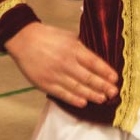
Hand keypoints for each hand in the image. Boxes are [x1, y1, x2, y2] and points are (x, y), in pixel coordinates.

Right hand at [5, 22, 119, 107]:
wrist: (23, 40)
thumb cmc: (47, 37)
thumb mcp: (68, 36)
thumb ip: (82, 47)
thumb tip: (97, 58)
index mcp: (73, 48)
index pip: (94, 62)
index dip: (106, 72)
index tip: (115, 79)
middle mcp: (66, 62)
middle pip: (88, 77)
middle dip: (103, 86)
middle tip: (113, 92)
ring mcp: (55, 74)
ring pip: (77, 88)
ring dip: (92, 95)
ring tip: (102, 99)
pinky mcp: (45, 83)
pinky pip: (62, 94)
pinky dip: (74, 99)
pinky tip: (83, 103)